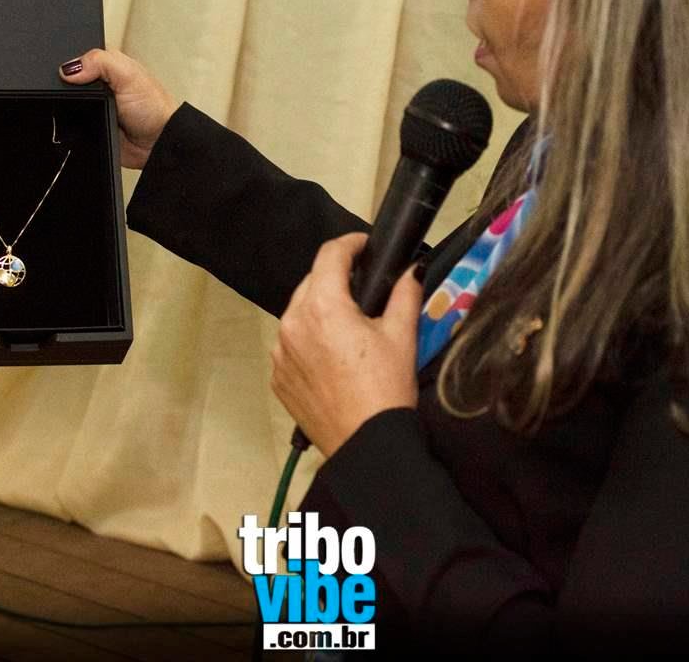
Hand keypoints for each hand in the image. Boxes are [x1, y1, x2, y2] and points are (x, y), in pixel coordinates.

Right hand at [58, 48, 178, 168]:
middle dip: (69, 87)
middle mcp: (96, 84)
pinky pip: (68, 125)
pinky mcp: (86, 126)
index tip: (72, 72)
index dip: (72, 62)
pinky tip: (83, 124)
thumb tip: (69, 68)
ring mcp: (90, 105)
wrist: (156, 143)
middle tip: (88, 95)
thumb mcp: (129, 74)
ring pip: (64, 103)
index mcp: (106, 65)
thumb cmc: (153, 107)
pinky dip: (71, 125)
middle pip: (67, 81)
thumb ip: (100, 61)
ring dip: (70, 107)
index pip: (78, 55)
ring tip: (90, 110)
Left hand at [273, 233, 421, 457]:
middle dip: (336, 280)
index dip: (350, 244)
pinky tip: (334, 356)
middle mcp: (292, 324)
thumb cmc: (384, 391)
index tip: (363, 247)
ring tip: (350, 327)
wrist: (367, 443)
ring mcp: (281, 352)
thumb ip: (405, 293)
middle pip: (311, 282)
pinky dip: (309, 340)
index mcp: (322, 307)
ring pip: (299, 313)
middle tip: (364, 291)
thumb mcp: (402, 335)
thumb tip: (410, 272)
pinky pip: (291, 344)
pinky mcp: (278, 376)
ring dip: (321, 310)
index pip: (330, 255)